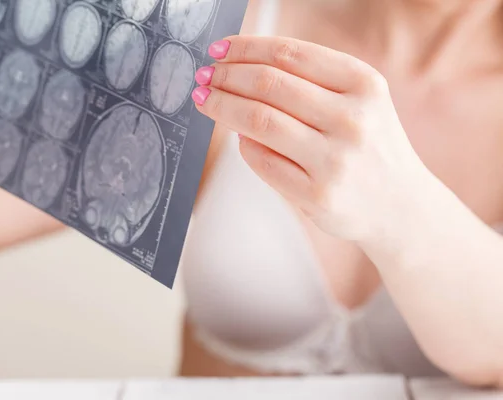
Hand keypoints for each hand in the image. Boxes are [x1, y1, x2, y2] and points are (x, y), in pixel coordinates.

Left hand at [192, 36, 430, 241]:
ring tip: (206, 100)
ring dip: (223, 106)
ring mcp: (335, 160)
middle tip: (205, 76)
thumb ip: (311, 82)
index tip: (220, 49)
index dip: (246, 47)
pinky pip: (262, 161)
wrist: (400, 206)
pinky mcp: (318, 195)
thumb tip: (241, 70)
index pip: (290, 54)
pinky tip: (238, 137)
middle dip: (227, 76)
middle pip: (269, 84)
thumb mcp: (359, 101)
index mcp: (363, 84)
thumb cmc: (370, 146)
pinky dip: (243, 145)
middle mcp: (352, 118)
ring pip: (259, 120)